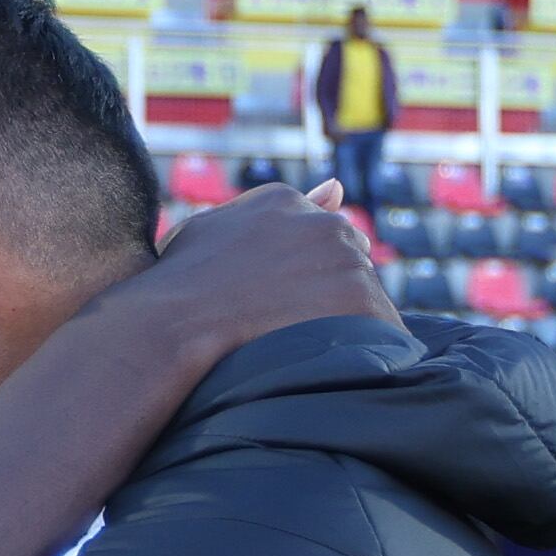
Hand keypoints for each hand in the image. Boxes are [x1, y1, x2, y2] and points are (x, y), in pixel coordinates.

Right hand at [134, 181, 396, 368]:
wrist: (171, 327)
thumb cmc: (175, 288)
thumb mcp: (206, 231)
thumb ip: (263, 209)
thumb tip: (338, 187)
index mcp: (282, 201)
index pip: (315, 237)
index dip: (298, 277)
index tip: (274, 305)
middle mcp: (323, 223)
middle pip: (346, 262)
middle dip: (327, 294)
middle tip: (285, 330)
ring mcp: (345, 260)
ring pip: (365, 297)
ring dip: (344, 324)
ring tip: (299, 352)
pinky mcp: (362, 301)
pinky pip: (383, 331)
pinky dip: (364, 352)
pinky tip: (328, 369)